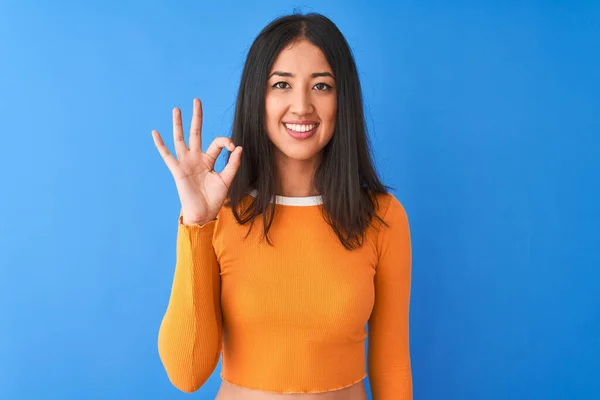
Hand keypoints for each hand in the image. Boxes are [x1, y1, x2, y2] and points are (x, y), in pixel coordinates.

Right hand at [152, 98, 242, 224]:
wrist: (204, 213)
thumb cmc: (214, 198)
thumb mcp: (226, 179)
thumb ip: (232, 164)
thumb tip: (238, 148)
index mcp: (209, 160)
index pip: (217, 143)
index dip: (226, 142)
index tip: (233, 147)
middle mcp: (196, 158)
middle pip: (196, 133)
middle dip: (197, 117)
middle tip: (197, 101)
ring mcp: (186, 162)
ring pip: (181, 139)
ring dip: (179, 124)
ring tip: (177, 109)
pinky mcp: (177, 170)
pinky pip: (167, 155)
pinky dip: (160, 144)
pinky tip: (155, 133)